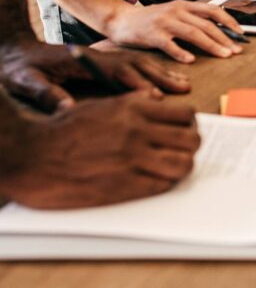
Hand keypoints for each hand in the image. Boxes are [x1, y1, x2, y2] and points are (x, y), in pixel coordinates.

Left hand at [0, 39, 189, 112]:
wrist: (13, 51)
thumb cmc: (16, 68)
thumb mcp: (23, 80)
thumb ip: (44, 92)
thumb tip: (66, 107)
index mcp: (83, 60)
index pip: (117, 72)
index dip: (136, 85)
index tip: (154, 98)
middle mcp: (100, 57)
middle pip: (137, 65)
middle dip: (162, 77)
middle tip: (183, 89)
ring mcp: (105, 58)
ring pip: (141, 64)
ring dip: (164, 73)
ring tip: (185, 84)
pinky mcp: (105, 62)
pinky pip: (137, 66)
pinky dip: (157, 71)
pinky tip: (169, 79)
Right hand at [3, 92, 199, 208]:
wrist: (32, 155)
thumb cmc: (64, 130)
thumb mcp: (102, 105)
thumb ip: (133, 104)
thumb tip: (156, 102)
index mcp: (134, 108)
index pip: (186, 114)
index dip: (190, 124)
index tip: (185, 130)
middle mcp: (138, 131)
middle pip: (192, 140)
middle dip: (192, 146)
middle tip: (184, 151)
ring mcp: (132, 159)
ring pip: (184, 164)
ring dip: (183, 166)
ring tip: (173, 167)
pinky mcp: (123, 185)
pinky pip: (162, 185)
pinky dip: (165, 183)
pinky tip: (156, 180)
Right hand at [105, 0, 247, 62]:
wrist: (120, 20)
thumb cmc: (151, 20)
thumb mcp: (174, 13)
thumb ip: (192, 19)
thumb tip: (219, 31)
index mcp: (184, 5)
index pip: (213, 11)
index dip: (229, 21)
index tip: (241, 34)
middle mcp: (176, 11)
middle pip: (206, 25)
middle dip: (224, 38)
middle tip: (236, 51)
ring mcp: (164, 22)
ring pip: (193, 33)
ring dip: (211, 45)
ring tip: (223, 55)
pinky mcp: (152, 35)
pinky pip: (169, 44)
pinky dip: (181, 52)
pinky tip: (191, 60)